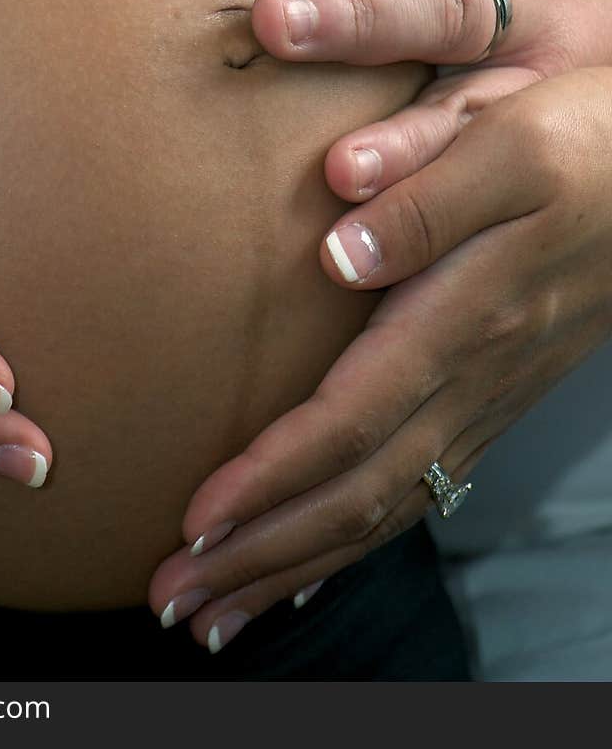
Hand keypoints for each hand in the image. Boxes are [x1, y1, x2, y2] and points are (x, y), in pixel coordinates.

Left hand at [148, 69, 611, 650]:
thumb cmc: (578, 142)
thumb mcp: (507, 139)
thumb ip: (424, 198)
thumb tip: (339, 254)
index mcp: (465, 316)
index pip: (352, 421)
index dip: (271, 478)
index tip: (197, 520)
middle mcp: (474, 378)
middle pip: (359, 493)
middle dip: (264, 554)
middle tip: (177, 601)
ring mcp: (487, 398)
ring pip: (387, 507)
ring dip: (299, 563)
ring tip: (220, 610)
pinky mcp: (492, 397)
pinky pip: (419, 492)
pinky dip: (355, 540)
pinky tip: (311, 562)